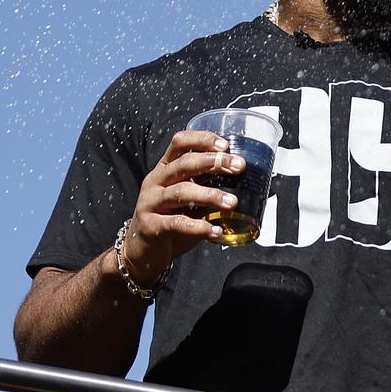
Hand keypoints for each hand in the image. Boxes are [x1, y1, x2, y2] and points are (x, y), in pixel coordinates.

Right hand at [120, 131, 245, 285]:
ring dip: (210, 195)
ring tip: (233, 202)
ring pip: (181, 192)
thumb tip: (249, 184)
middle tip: (238, 167)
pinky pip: (176, 223)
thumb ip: (209, 188)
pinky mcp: (150, 226)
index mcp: (165, 169)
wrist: (141, 251)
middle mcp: (156, 182)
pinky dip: (198, 227)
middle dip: (214, 162)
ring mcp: (150, 203)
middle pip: (184, 164)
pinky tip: (215, 231)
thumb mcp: (188, 199)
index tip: (226, 145)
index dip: (202, 139)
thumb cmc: (170, 219)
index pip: (180, 143)